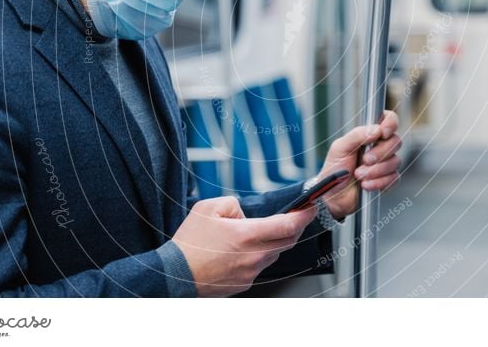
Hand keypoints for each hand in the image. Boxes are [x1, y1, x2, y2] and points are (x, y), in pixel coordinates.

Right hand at [171, 196, 315, 296]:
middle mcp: (254, 256)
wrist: (175, 276)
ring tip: (261, 230)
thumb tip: (244, 214)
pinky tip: (244, 248)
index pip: (288, 225)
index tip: (312, 206)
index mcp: (247, 235)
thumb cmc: (190, 243)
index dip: (304, 214)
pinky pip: (260, 265)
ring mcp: (250, 272)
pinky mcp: (244, 283)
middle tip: (297, 215)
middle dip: (296, 226)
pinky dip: (259, 254)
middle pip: (287, 240)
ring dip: (275, 241)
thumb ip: (233, 204)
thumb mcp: (208, 208)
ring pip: (274, 253)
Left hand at [316, 110, 401, 220]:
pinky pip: (394, 178)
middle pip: (395, 142)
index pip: (388, 120)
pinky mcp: (387, 180)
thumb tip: (376, 129)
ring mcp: (385, 163)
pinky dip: (379, 183)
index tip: (383, 133)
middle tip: (364, 161)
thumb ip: (357, 135)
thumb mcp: (340, 147)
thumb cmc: (334, 169)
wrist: (332, 195)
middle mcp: (380, 147)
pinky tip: (366, 185)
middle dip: (379, 154)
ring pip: (396, 162)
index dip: (390, 123)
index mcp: (369, 135)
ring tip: (359, 175)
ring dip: (376, 171)